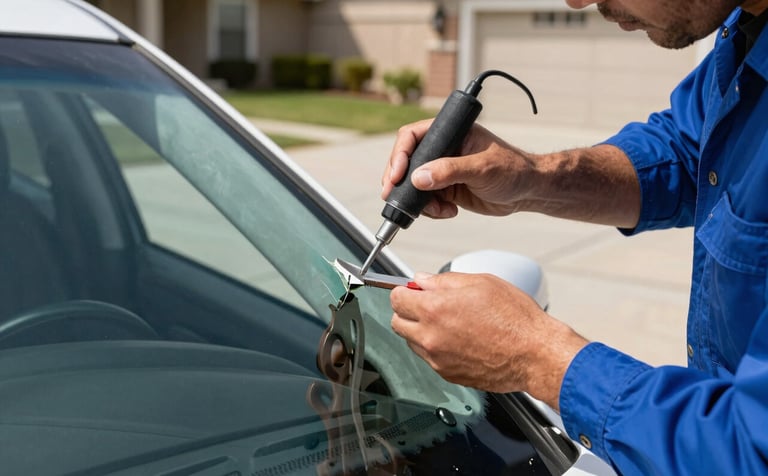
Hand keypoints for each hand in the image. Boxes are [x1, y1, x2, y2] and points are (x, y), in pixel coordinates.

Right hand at [381, 120, 538, 218]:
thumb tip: (418, 177)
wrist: (527, 192)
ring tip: (437, 210)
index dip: (400, 154)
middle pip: (406, 161)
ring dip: (417, 200)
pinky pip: (425, 200)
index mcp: (451, 132)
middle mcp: (443, 149)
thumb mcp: (482, 168)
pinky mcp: (445, 189)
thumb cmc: (513, 170)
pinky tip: (448, 212)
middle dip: (399, 181)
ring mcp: (442, 170)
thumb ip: (449, 171)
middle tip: (393, 196)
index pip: (413, 136)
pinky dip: (430, 210)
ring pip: (413, 184)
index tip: (397, 175)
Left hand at [390, 272, 587, 410]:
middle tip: (429, 305)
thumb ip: (444, 281)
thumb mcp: (481, 283)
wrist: (535, 354)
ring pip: (412, 342)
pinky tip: (459, 339)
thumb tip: (423, 280)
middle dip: (409, 311)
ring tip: (450, 323)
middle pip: (398, 322)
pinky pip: (429, 358)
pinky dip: (436, 348)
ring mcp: (438, 359)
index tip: (413, 291)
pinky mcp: (448, 374)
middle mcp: (431, 337)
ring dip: (421, 331)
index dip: (405, 291)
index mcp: (435, 310)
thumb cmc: (516, 319)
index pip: (397, 299)